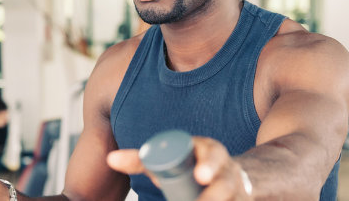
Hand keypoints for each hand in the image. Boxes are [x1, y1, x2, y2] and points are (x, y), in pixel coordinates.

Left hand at [106, 136, 251, 200]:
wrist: (227, 175)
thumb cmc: (190, 166)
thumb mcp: (168, 160)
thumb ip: (140, 160)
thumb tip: (110, 160)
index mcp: (209, 151)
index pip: (212, 154)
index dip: (208, 165)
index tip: (201, 176)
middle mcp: (227, 169)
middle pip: (225, 181)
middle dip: (216, 192)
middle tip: (203, 196)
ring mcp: (237, 189)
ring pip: (235, 198)